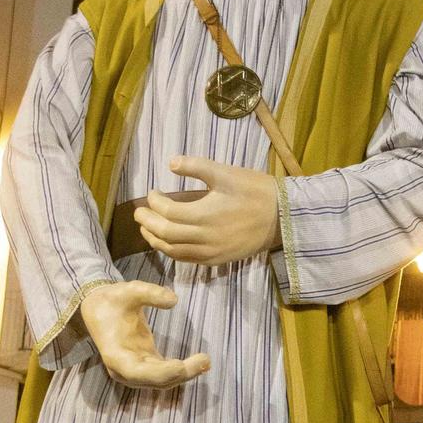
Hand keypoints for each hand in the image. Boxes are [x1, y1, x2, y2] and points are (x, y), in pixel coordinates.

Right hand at [79, 282, 210, 390]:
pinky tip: (201, 364)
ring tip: (206, 361)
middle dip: (180, 374)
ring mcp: (135, 371)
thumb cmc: (112, 301)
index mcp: (115, 355)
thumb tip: (174, 299)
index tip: (180, 366)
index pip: (136, 372)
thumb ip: (149, 293)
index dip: (159, 373)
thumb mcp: (128, 290)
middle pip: (154, 380)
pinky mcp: (145, 367)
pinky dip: (182, 371)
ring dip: (185, 374)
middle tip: (204, 360)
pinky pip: (165, 375)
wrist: (100, 309)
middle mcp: (124, 370)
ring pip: (162, 381)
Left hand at [134, 157, 280, 265]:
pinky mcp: (218, 259)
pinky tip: (167, 243)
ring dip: (155, 240)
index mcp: (205, 214)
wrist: (283, 218)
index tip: (152, 192)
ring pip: (173, 251)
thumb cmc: (256, 191)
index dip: (155, 201)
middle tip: (139, 211)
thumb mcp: (227, 173)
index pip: (168, 212)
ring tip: (146, 228)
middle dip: (148, 222)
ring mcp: (211, 252)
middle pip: (165, 234)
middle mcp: (205, 238)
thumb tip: (171, 162)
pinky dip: (172, 251)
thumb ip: (197, 166)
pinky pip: (187, 260)